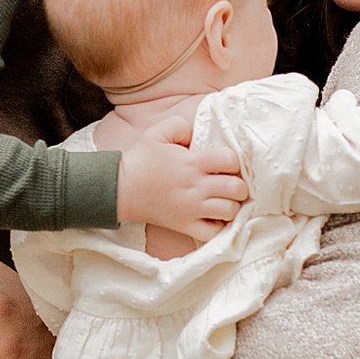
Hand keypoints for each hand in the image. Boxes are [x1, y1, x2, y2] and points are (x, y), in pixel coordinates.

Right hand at [117, 129, 248, 240]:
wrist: (120, 189)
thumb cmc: (140, 160)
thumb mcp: (157, 132)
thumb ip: (180, 125)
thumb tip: (196, 132)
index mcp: (193, 162)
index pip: (230, 160)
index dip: (233, 161)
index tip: (225, 164)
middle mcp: (196, 187)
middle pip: (237, 189)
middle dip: (239, 186)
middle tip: (230, 185)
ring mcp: (192, 209)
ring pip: (229, 211)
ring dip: (231, 206)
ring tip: (223, 202)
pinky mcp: (184, 226)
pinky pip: (213, 233)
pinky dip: (217, 227)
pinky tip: (213, 219)